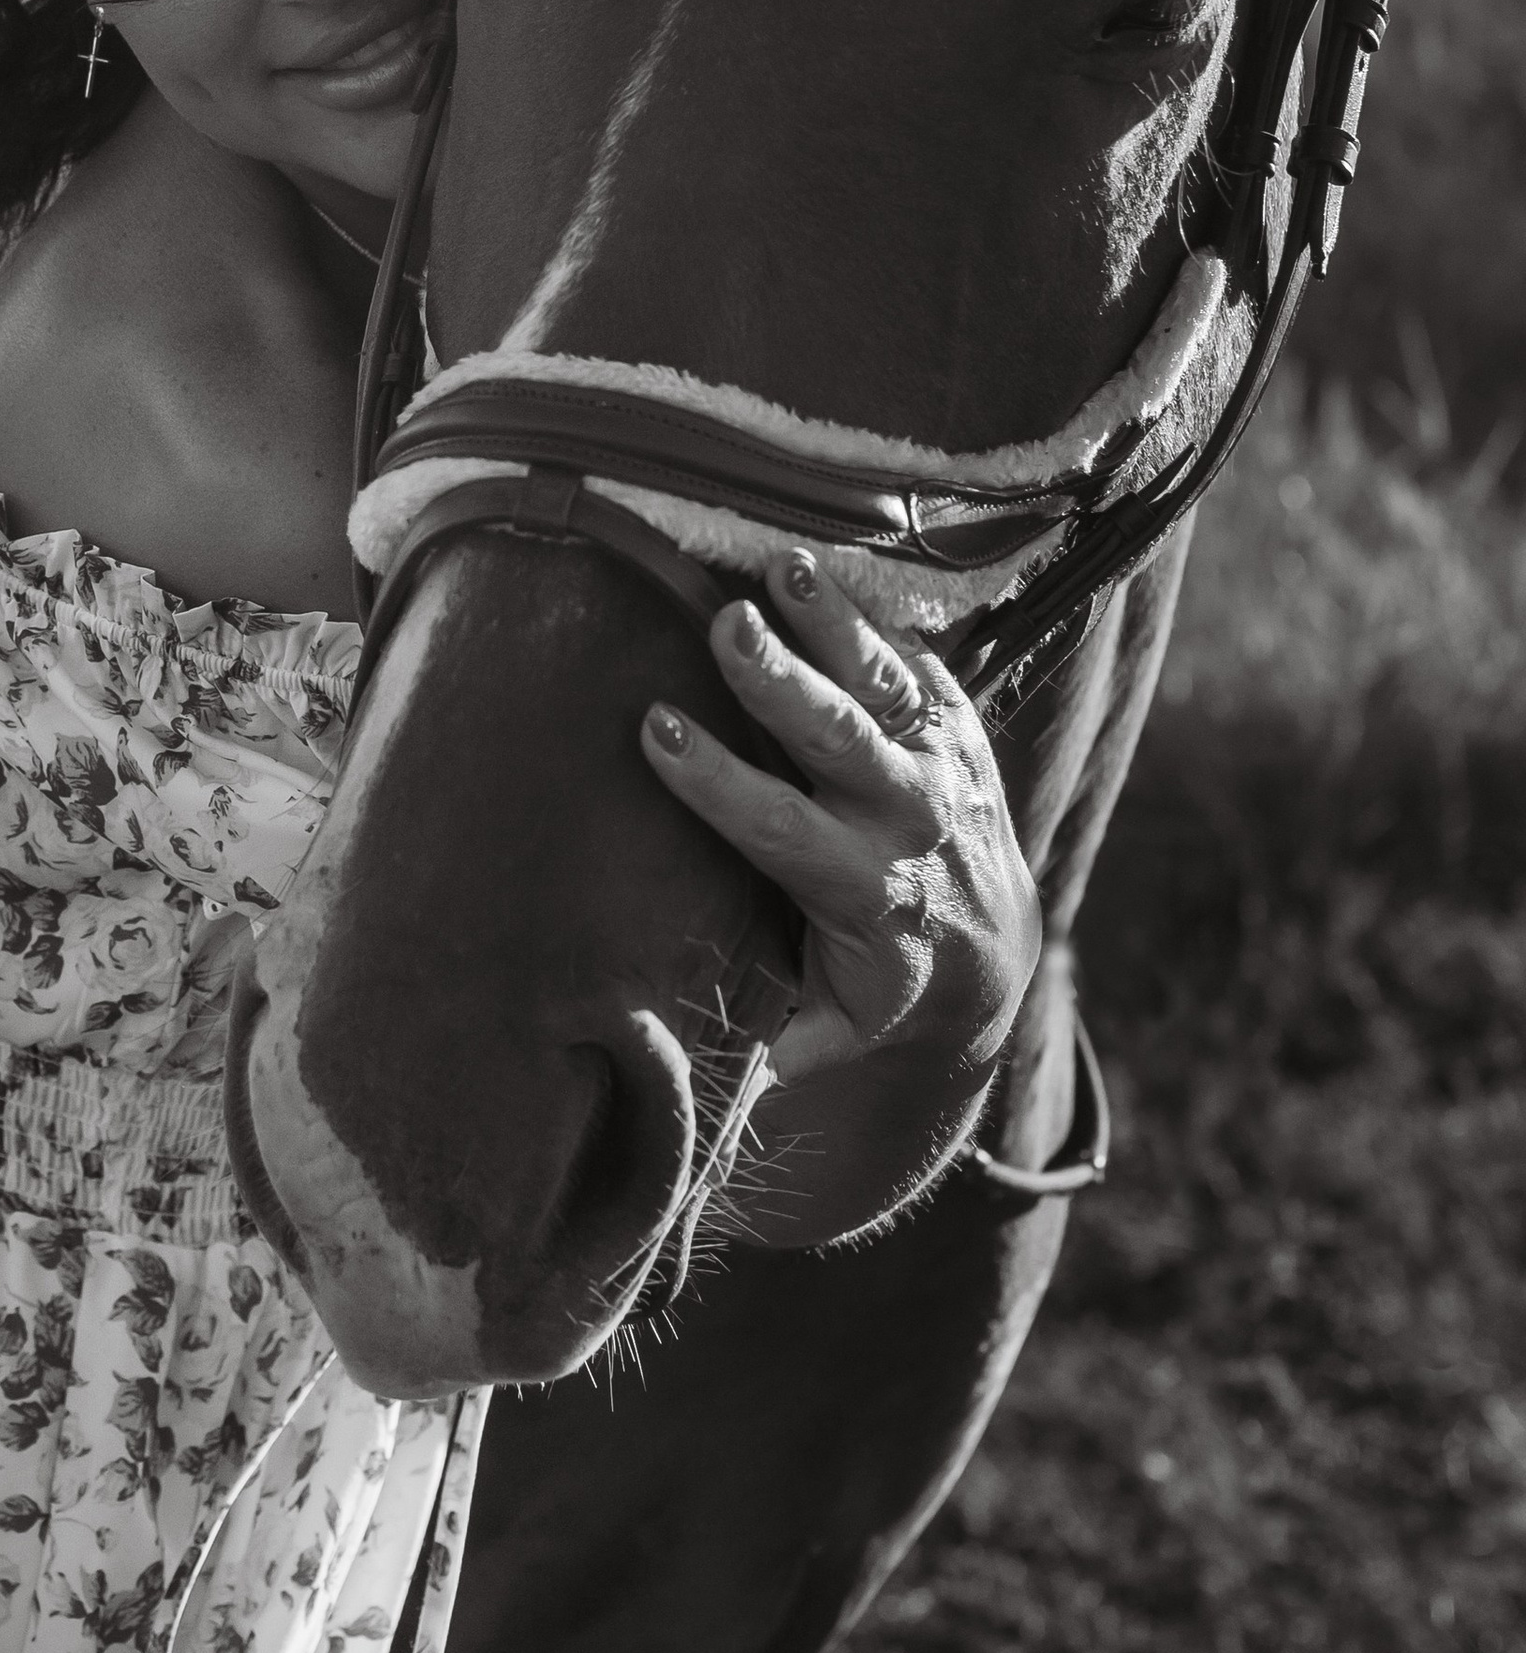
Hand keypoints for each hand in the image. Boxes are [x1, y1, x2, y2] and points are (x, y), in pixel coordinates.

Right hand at [638, 548, 1040, 1099]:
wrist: (997, 949)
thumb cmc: (882, 982)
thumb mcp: (837, 1026)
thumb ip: (774, 1041)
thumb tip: (702, 1088)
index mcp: (860, 886)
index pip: (779, 827)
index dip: (717, 782)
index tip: (655, 730)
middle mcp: (905, 817)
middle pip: (840, 738)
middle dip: (781, 682)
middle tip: (726, 627)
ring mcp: (939, 763)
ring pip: (884, 684)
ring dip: (834, 623)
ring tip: (782, 567)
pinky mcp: (956, 724)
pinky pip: (916, 661)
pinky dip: (872, 613)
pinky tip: (819, 564)